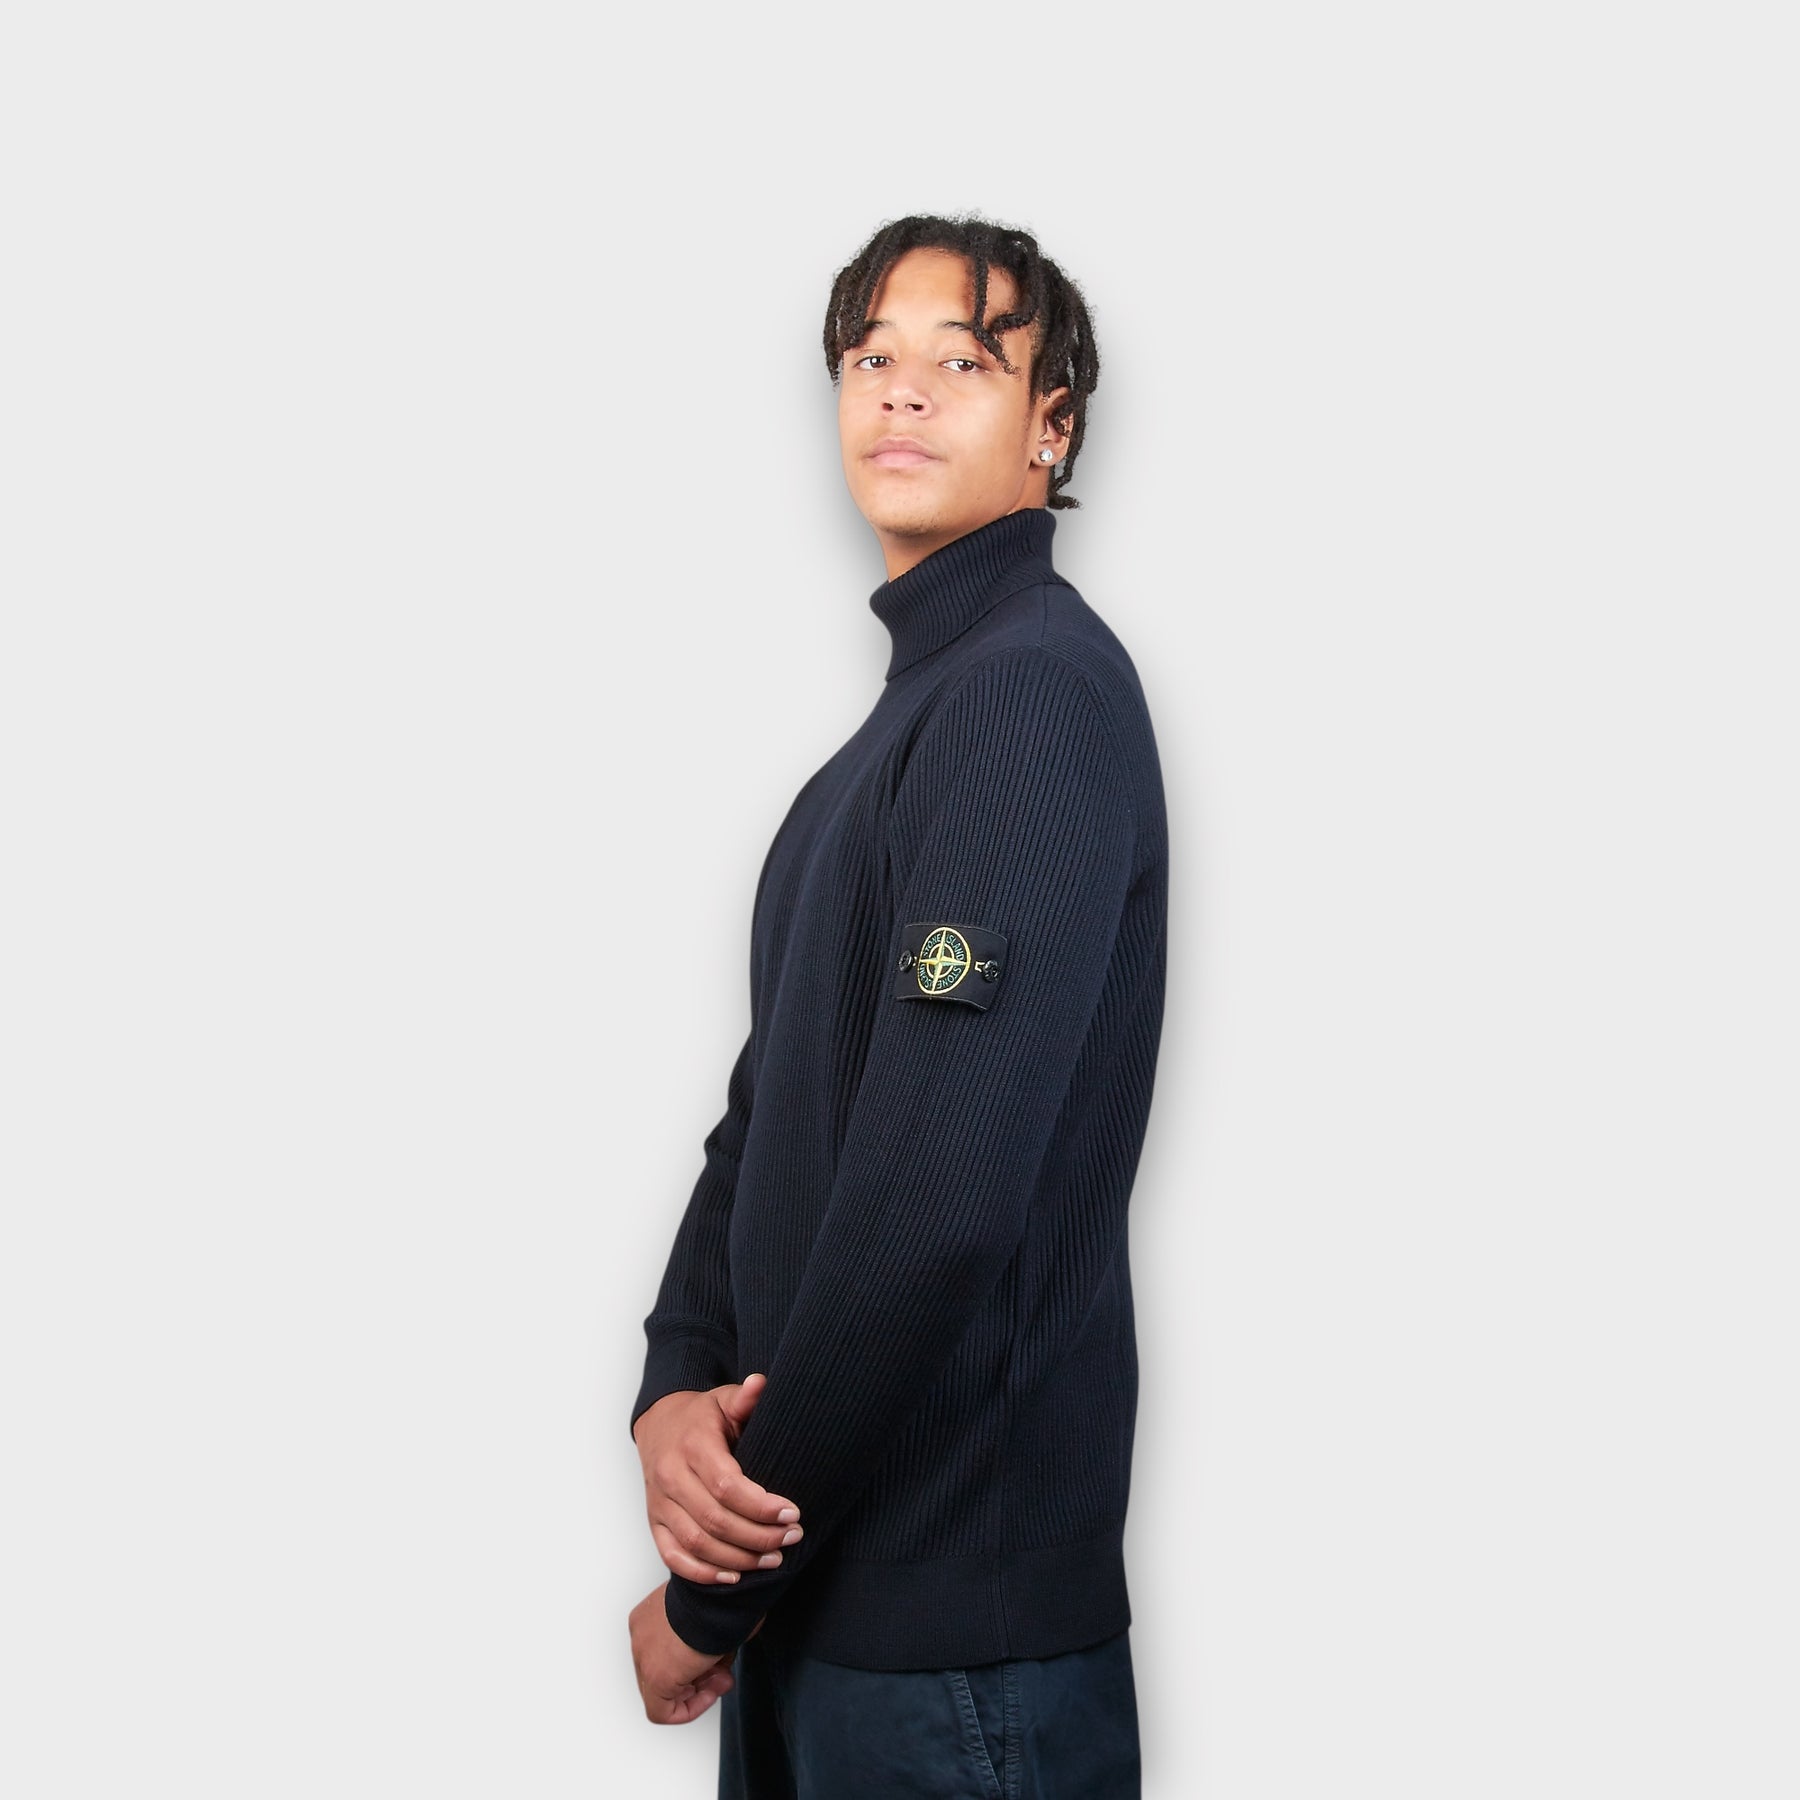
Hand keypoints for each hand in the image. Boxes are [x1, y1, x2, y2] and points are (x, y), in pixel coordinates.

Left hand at [629, 1581, 766, 1723]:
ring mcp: (643, 1656)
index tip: (720, 1659)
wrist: (719, 1593)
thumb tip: (721, 1656)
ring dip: (699, 1692)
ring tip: (724, 1680)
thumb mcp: (711, 1611)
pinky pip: (662, 1711)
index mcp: (652, 1612)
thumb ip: (707, 1636)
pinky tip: (711, 1694)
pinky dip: (690, 1709)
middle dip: (699, 1677)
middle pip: (667, 1669)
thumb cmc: (722, 1593)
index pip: (668, 1649)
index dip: (697, 1660)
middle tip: (724, 1674)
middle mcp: (641, 1633)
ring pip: (664, 1691)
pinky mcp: (655, 1677)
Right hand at [633, 1374, 804, 1584]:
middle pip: (715, 1520)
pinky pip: (673, 1556)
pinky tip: (733, 1577)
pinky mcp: (654, 1522)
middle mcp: (671, 1476)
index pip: (727, 1486)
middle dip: (759, 1536)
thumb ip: (745, 1397)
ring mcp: (659, 1503)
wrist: (659, 1423)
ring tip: (774, 1558)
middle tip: (792, 1537)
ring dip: (739, 1558)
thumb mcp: (724, 1399)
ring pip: (697, 1543)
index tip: (793, 1513)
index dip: (761, 1506)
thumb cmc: (701, 1415)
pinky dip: (702, 1573)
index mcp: (692, 1445)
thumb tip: (761, 1383)